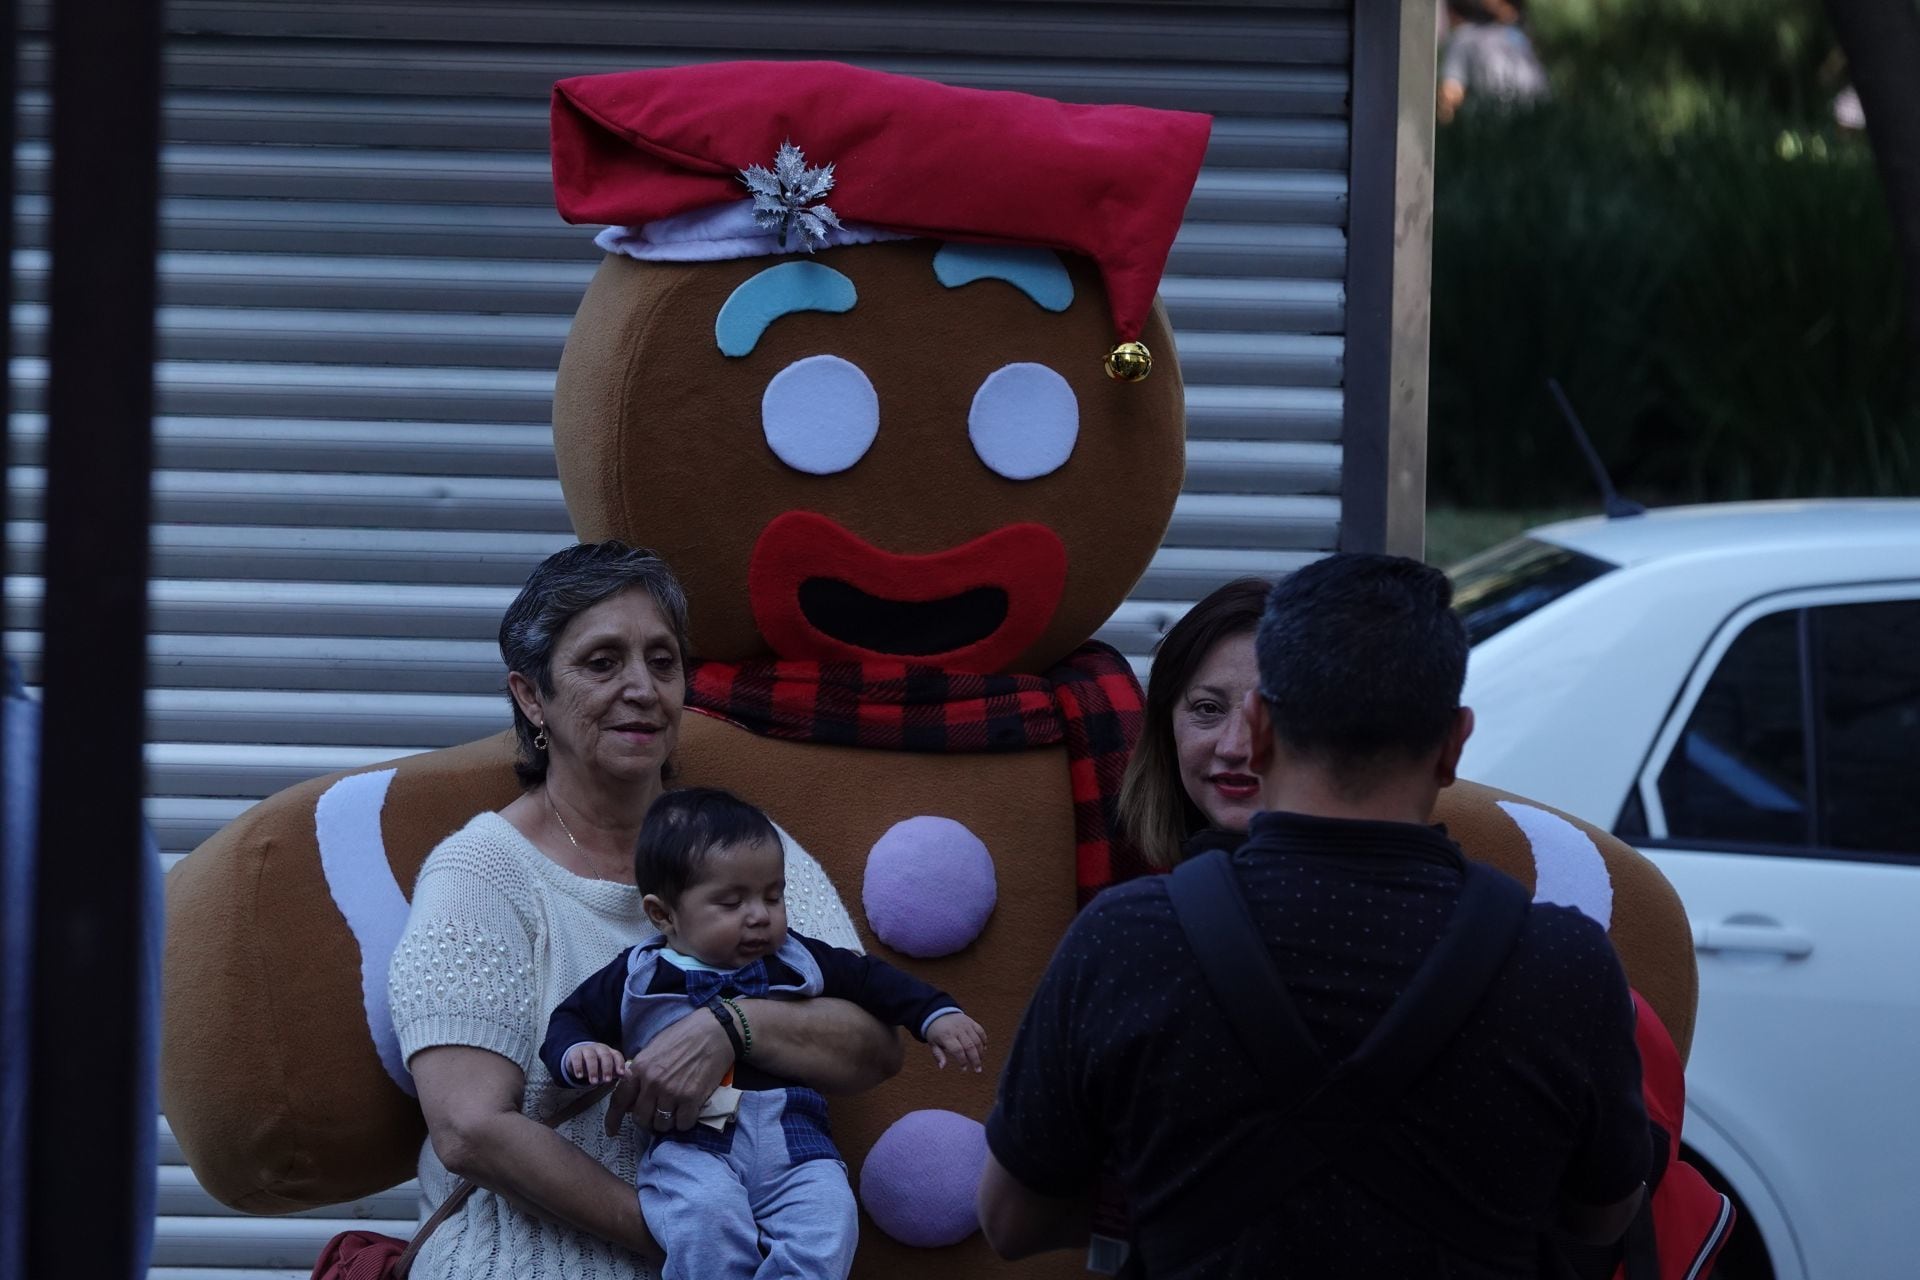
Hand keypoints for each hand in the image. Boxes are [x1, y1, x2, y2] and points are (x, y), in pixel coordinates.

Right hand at [564, 1042, 626, 1086]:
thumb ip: (618, 1072)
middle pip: (605, 1055)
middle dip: (607, 1068)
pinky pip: (577, 1058)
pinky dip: (578, 1067)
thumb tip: (630, 1076)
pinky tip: (579, 1076)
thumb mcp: (608, 1068)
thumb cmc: (597, 1063)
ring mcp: (587, 1049)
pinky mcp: (575, 1053)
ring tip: (594, 1082)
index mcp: (609, 1052)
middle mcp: (599, 1049)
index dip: (619, 1063)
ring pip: (591, 1057)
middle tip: (607, 1080)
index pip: (617, 1055)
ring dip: (593, 1070)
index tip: (620, 1073)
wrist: (578, 1054)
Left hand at [605, 1011, 732, 1136]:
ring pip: (661, 1125)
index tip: (612, 1131)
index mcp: (639, 1068)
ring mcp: (672, 1092)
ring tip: (675, 1111)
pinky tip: (689, 1110)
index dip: (613, 1119)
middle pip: (641, 1118)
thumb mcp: (654, 1050)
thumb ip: (641, 1072)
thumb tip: (633, 1096)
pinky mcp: (692, 1099)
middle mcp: (652, 1083)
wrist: (714, 1031)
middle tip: (656, 1115)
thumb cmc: (684, 1036)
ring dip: (667, 1122)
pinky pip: (683, 1124)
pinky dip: (685, 1121)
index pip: (619, 1100)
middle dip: (647, 1120)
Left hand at [927, 1013, 985, 1071]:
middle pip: (970, 1046)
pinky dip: (984, 1041)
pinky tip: (984, 1049)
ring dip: (981, 1052)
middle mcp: (957, 1030)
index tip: (964, 1069)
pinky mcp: (971, 1022)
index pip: (958, 1050)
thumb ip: (938, 1055)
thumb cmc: (935, 1032)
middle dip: (975, 1060)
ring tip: (980, 1062)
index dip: (962, 1061)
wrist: (938, 1013)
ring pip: (977, 1040)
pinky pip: (980, 1031)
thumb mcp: (933, 1043)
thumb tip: (942, 1067)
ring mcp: (965, 1025)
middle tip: (978, 1070)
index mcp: (946, 1036)